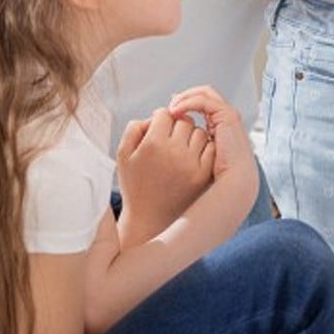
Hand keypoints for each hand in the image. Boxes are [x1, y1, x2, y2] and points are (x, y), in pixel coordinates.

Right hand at [116, 107, 214, 241]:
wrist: (150, 220)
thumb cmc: (134, 185)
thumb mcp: (123, 155)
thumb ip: (134, 128)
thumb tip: (155, 115)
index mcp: (152, 144)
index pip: (164, 113)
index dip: (159, 119)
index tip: (156, 131)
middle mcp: (174, 152)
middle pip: (184, 120)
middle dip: (176, 126)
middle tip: (168, 140)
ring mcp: (191, 164)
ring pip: (200, 132)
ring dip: (191, 136)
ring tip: (179, 149)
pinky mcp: (204, 175)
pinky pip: (210, 149)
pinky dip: (202, 149)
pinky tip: (190, 159)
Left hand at [166, 85, 258, 223]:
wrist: (233, 186)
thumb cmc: (216, 180)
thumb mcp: (198, 161)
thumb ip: (189, 148)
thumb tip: (172, 140)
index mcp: (219, 129)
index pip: (201, 106)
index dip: (183, 105)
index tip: (167, 114)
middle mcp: (224, 121)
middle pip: (203, 96)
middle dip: (183, 98)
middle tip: (168, 108)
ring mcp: (228, 117)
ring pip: (205, 93)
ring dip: (185, 97)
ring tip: (170, 109)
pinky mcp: (227, 117)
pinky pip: (205, 101)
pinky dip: (188, 102)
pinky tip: (175, 111)